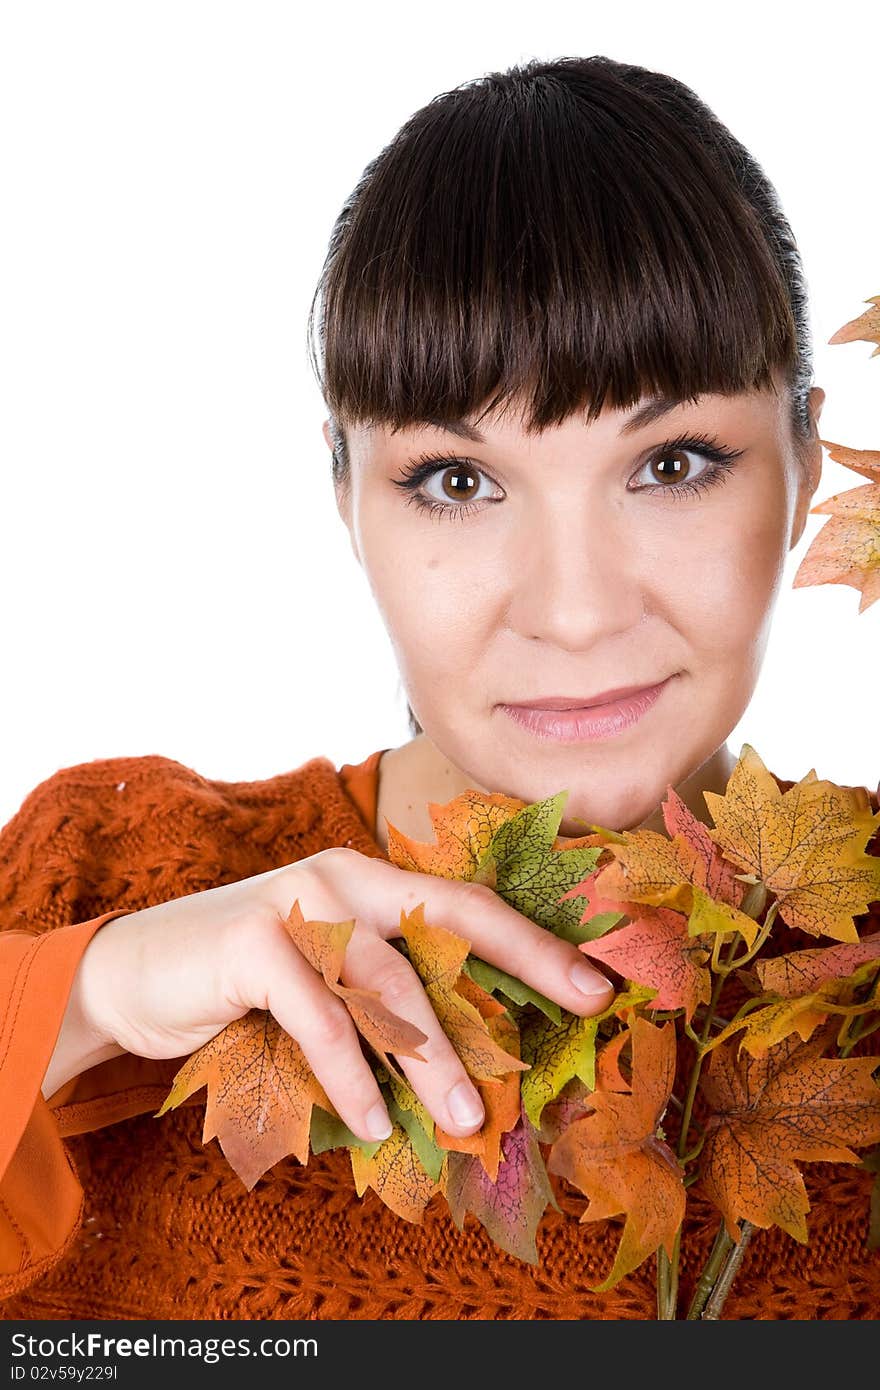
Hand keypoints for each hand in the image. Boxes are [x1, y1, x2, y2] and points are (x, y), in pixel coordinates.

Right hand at [76, 847, 613, 1143]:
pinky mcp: (250, 942)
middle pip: (448, 914)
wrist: (130, 971)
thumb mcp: (326, 977)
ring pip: (387, 977)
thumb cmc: (247, 982)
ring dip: (433, 1054)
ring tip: (467, 1120)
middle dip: (524, 956)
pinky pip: (318, 1015)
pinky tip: (373, 1120)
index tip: (596, 979)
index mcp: (369, 882)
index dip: (533, 939)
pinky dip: (351, 1073)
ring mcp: (294, 903)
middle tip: (583, 1003)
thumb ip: (385, 994)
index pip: (466, 903)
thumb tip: (473, 1061)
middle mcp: (341, 878)